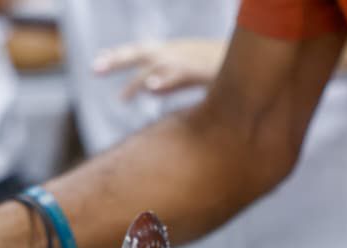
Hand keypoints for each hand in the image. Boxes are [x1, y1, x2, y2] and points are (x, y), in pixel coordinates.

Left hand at [92, 39, 225, 99]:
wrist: (251, 62)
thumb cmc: (220, 70)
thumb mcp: (190, 75)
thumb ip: (168, 82)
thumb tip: (147, 88)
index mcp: (172, 52)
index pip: (140, 52)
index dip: (119, 56)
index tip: (97, 63)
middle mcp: (176, 52)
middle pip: (141, 53)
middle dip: (117, 60)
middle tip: (95, 69)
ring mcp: (187, 59)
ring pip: (156, 65)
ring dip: (137, 79)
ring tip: (121, 97)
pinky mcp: (200, 70)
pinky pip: (179, 75)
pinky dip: (164, 80)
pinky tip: (150, 88)